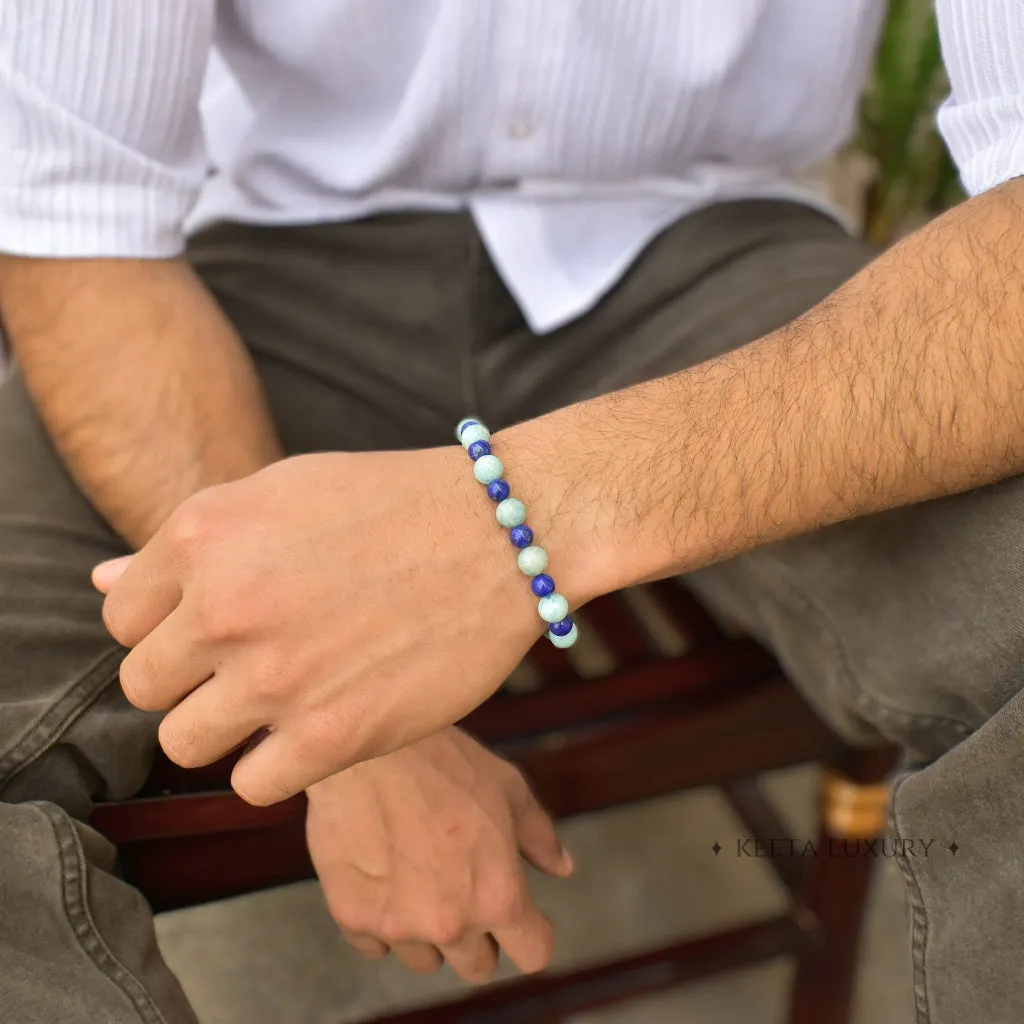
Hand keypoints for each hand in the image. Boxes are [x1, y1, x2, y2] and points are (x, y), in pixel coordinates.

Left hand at [93, 446, 584, 804]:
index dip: (170, 628)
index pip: (121, 620)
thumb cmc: (395, 504)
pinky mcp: (331, 737)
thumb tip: (104, 585)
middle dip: (193, 679)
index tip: (217, 629)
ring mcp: (275, 677)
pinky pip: (251, 784)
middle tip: (257, 664)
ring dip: (228, 728)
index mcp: (201, 538)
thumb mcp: (282, 492)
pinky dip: (278, 764)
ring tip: (284, 701)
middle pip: (146, 686)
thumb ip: (191, 545)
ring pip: (186, 743)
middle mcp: (224, 607)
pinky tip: (320, 726)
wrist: (503, 533)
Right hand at [306, 727, 572, 982]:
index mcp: (498, 896)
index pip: (533, 954)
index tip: (522, 918)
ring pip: (425, 959)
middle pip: (478, 966)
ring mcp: (398, 925)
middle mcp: (450, 923)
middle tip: (465, 888)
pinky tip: (385, 877)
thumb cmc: (442, 762)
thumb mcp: (508, 789)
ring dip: (429, 931)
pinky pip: (376, 945)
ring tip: (421, 877)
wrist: (368, 747)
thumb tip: (562, 867)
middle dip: (479, 935)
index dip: (531, 933)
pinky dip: (383, 921)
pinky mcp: (352, 917)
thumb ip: (539, 837)